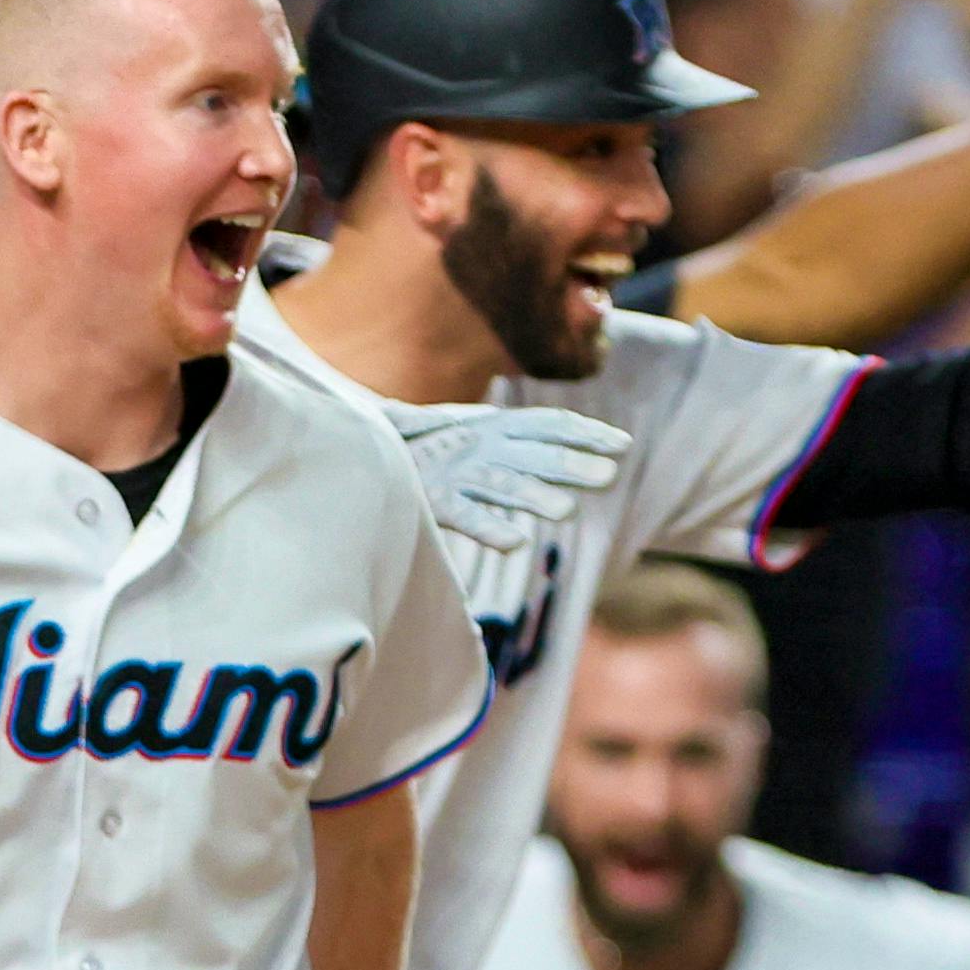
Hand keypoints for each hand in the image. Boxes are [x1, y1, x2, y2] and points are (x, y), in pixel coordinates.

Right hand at [385, 400, 628, 550]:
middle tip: (610, 477)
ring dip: (535, 497)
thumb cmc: (404, 450)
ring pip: (501, 483)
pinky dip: (486, 527)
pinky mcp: (425, 499)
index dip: (582, 433)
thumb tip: (533, 463)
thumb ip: (491, 453)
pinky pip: (460, 514)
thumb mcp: (454, 443)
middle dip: (571, 463)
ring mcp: (449, 471)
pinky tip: (514, 544)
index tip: (621, 444)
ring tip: (568, 513)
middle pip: (532, 454)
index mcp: (485, 427)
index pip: (544, 425)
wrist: (348, 453)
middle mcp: (473, 444)